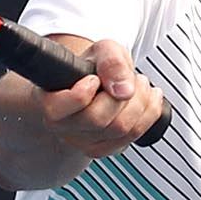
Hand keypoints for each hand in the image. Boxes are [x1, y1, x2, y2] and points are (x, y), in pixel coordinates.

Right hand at [40, 39, 165, 158]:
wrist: (97, 81)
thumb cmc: (92, 68)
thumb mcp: (102, 51)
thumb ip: (111, 62)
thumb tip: (124, 91)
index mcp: (51, 103)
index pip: (65, 107)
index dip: (86, 90)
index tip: (94, 78)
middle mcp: (63, 128)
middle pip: (99, 119)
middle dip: (123, 94)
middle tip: (129, 77)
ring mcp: (84, 143)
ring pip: (120, 129)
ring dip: (141, 101)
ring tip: (139, 84)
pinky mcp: (106, 149)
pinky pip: (134, 136)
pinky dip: (149, 114)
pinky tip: (148, 98)